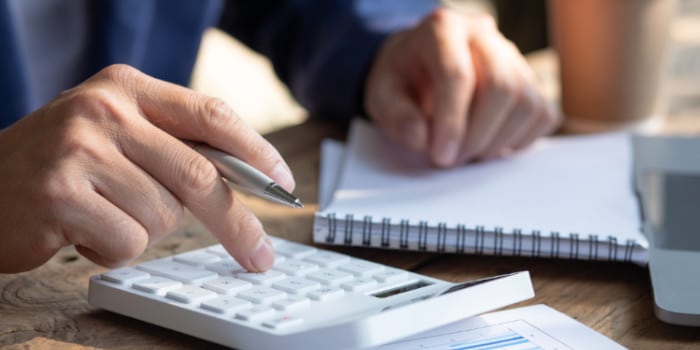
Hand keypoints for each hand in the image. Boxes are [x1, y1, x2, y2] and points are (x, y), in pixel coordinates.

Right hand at [0, 65, 292, 272]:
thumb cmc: (59, 165)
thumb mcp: (114, 134)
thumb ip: (171, 146)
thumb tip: (246, 179)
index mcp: (126, 88)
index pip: (211, 114)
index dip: (256, 151)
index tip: (284, 183)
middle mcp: (104, 110)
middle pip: (200, 175)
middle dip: (238, 224)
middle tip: (260, 256)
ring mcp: (80, 150)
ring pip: (163, 216)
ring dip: (142, 229)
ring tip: (101, 213)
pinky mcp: (60, 194)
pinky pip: (127, 241)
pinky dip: (113, 248)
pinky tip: (80, 231)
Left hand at [364, 8, 560, 166]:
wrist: (419, 68)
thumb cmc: (402, 80)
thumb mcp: (382, 95)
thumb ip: (397, 116)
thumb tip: (422, 139)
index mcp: (442, 28)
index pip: (457, 74)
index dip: (451, 122)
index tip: (441, 157)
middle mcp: (483, 34)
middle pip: (501, 86)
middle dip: (477, 135)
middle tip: (453, 161)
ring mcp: (512, 55)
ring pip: (526, 103)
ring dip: (497, 142)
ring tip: (467, 154)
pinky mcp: (530, 79)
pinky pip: (543, 114)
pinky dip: (520, 140)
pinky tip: (490, 145)